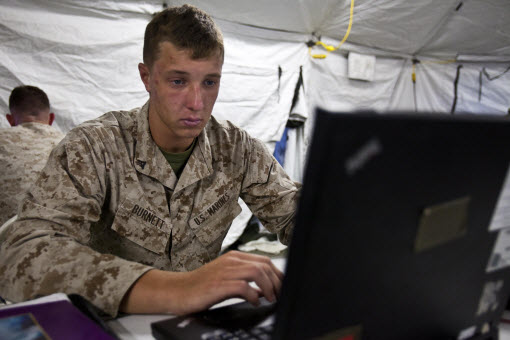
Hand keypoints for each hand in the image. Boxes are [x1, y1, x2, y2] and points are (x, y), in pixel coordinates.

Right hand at [120, 250, 282, 314]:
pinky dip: (254, 295)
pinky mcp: (218, 284)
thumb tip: (266, 290)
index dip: (277, 274)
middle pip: (264, 265)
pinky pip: (244, 286)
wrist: (178, 291)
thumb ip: (245, 280)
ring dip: (268, 287)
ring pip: (258, 272)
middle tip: (278, 295)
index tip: (282, 287)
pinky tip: (254, 302)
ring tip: (269, 299)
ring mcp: (225, 271)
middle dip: (276, 281)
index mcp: (234, 257)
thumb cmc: (201, 287)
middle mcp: (231, 261)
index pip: (264, 260)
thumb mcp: (226, 278)